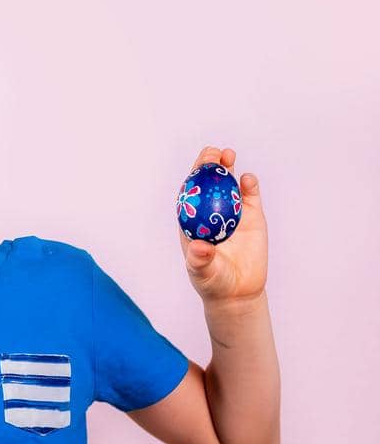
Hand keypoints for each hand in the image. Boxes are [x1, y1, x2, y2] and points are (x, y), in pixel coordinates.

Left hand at [178, 146, 268, 306]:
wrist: (237, 291)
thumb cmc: (213, 280)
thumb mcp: (203, 271)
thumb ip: (200, 260)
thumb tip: (199, 247)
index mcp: (192, 219)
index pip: (190, 192)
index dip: (192, 176)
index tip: (196, 166)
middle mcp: (211, 210)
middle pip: (208, 182)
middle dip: (208, 165)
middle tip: (213, 152)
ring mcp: (232, 211)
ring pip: (229, 184)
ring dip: (227, 168)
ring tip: (228, 155)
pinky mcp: (252, 216)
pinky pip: (250, 196)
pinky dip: (249, 186)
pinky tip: (248, 179)